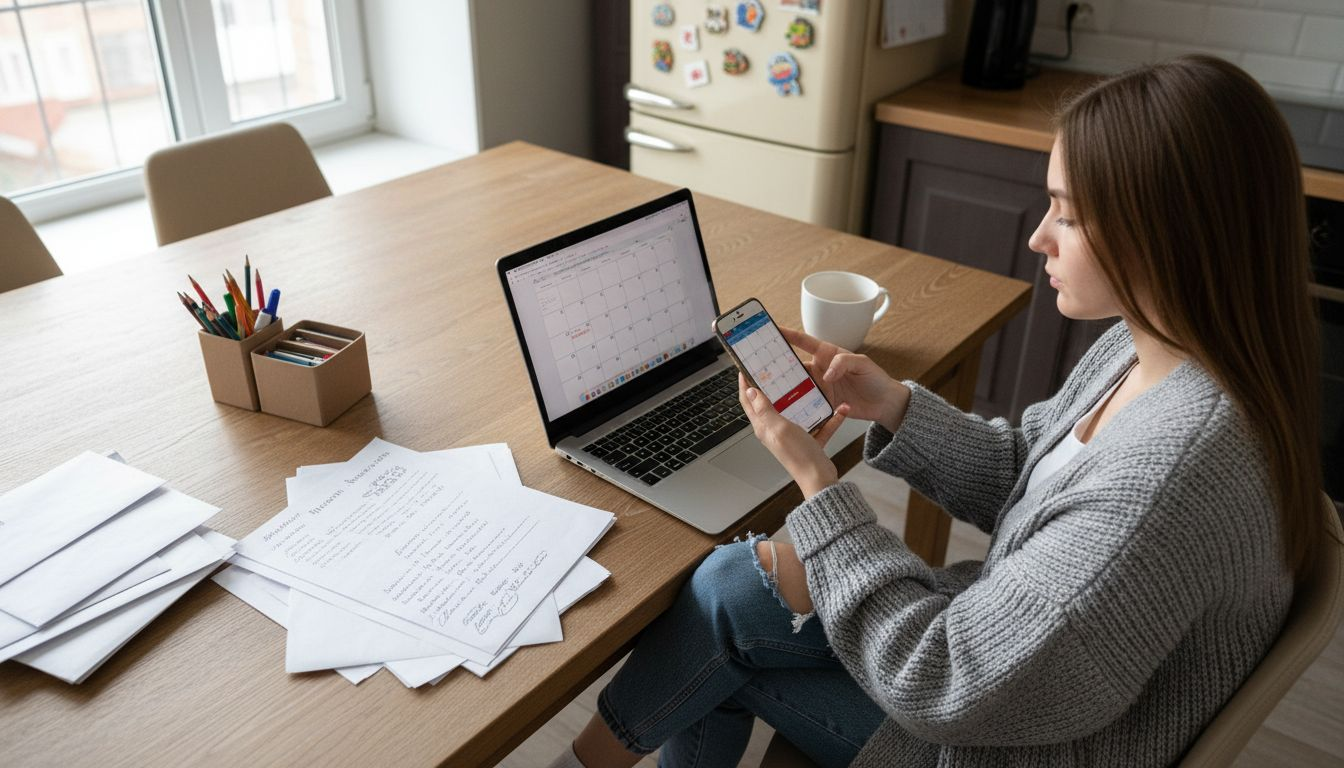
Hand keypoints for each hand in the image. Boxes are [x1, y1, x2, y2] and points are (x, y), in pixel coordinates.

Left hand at [738, 372, 846, 497]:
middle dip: (770, 386)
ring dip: (802, 398)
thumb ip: (764, 410)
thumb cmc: (798, 455)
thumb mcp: (778, 428)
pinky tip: (840, 409)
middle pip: (769, 404)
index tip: (745, 368)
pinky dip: (829, 417)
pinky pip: (819, 424)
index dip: (745, 385)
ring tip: (808, 383)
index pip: (748, 402)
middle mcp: (775, 431)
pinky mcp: (808, 440)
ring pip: (795, 411)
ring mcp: (791, 436)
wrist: (820, 479)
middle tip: (775, 370)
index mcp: (764, 427)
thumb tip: (750, 391)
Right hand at [780, 327, 910, 432]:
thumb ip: (843, 362)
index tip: (772, 330)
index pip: (803, 342)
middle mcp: (820, 370)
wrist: (884, 404)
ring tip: (770, 390)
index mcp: (827, 354)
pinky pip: (806, 404)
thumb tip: (826, 374)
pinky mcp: (822, 403)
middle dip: (777, 365)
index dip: (787, 335)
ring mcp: (820, 387)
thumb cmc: (876, 379)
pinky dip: (797, 405)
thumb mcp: (863, 364)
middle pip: (794, 366)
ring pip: (796, 386)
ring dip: (785, 388)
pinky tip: (789, 407)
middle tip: (762, 366)